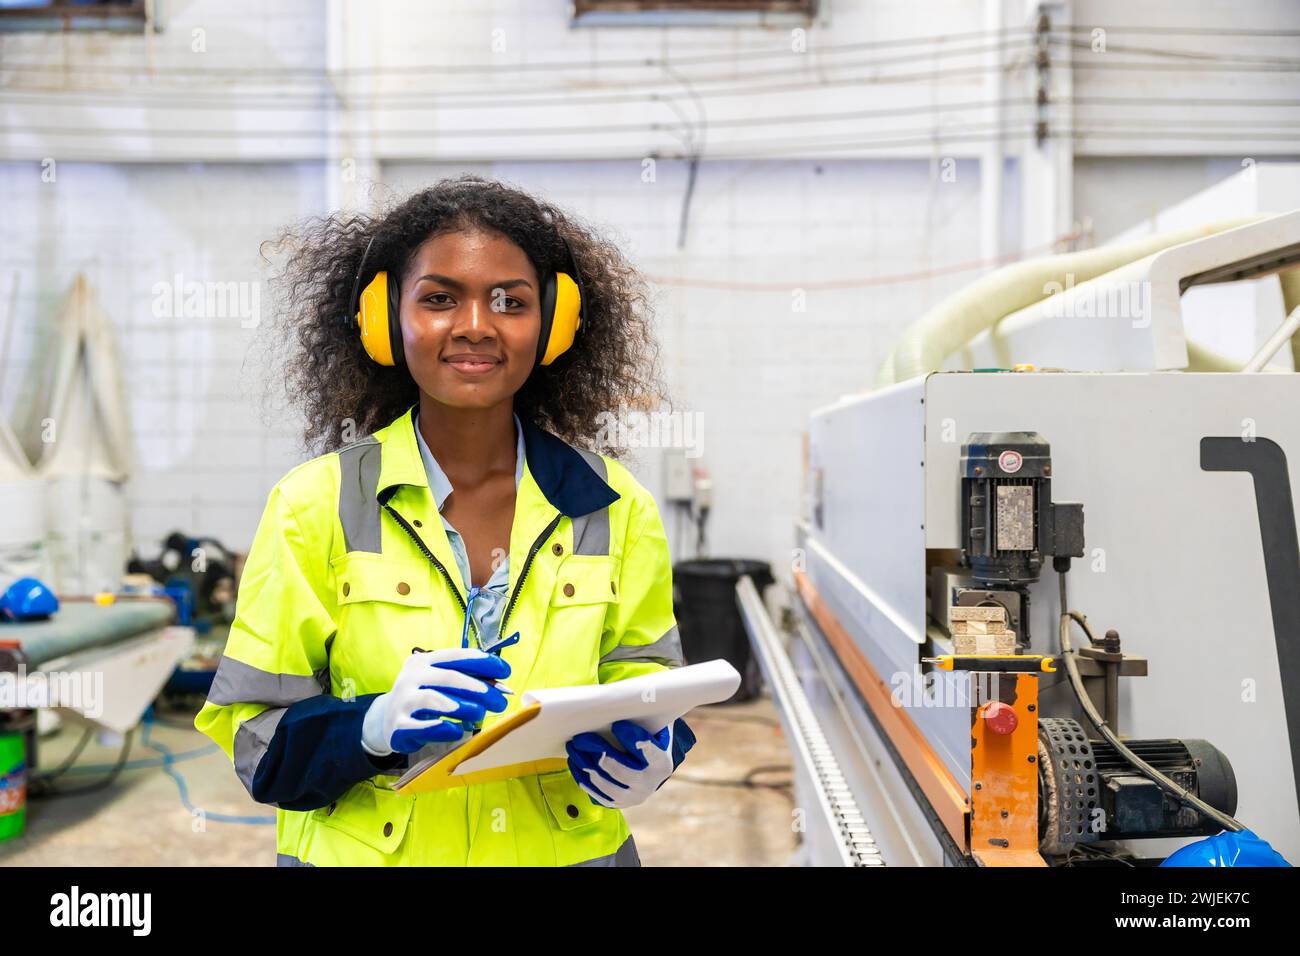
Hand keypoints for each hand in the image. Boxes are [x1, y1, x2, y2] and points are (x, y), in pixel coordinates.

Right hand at [362, 648, 510, 755]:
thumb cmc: (423, 697)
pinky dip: (442, 728)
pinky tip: (458, 731)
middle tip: (500, 702)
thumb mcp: (441, 683)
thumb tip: (500, 686)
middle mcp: (412, 677)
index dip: (483, 662)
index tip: (505, 671)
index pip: (457, 656)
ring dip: (462, 706)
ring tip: (481, 714)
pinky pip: (422, 726)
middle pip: (449, 678)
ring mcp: (403, 700)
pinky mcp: (398, 725)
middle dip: (479, 689)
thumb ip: (467, 680)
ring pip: (435, 700)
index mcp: (425, 661)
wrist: (386, 718)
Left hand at [565, 720, 674, 808]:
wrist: (649, 772)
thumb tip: (624, 701)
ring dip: (585, 763)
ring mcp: (632, 797)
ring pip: (604, 782)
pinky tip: (574, 761)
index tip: (616, 724)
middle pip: (620, 769)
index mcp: (661, 764)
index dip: (632, 738)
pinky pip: (595, 791)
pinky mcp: (616, 803)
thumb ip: (644, 719)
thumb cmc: (648, 741)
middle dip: (599, 751)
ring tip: (573, 747)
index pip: (648, 751)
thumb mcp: (653, 731)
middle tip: (581, 736)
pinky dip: (582, 776)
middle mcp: (648, 784)